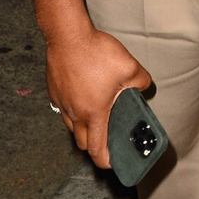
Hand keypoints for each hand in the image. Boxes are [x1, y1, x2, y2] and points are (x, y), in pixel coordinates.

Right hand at [45, 26, 151, 168]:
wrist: (67, 36)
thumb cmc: (95, 52)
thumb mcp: (128, 66)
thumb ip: (141, 81)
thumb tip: (145, 87)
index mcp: (94, 113)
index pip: (96, 149)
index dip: (105, 161)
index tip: (112, 162)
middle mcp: (75, 113)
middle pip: (83, 142)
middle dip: (95, 145)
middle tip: (107, 136)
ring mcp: (62, 103)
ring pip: (71, 126)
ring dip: (84, 126)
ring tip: (97, 113)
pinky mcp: (54, 91)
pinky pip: (63, 109)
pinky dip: (74, 109)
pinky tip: (84, 93)